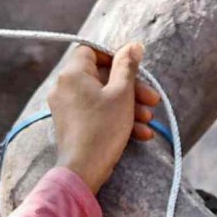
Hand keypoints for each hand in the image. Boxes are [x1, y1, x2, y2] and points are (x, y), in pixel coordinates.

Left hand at [45, 42, 164, 191]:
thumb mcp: (121, 94)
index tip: (134, 68)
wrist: (83, 170)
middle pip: (102, 76)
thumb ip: (127, 66)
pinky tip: (140, 133)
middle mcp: (64, 87)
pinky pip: (96, 112)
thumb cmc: (102, 129)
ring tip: (149, 120)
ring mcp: (66, 106)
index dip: (115, 56)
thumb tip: (133, 46)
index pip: (92, 50)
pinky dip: (116, 118)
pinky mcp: (71, 123)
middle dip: (131, 88)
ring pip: (102, 96)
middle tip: (152, 99)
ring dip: (128, 106)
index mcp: (73, 73)